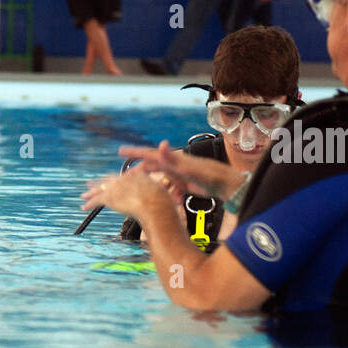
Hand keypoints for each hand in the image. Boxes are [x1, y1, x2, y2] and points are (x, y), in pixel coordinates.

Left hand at [82, 169, 172, 218]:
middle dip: (100, 183)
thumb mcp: (164, 195)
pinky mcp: (110, 197)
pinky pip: (97, 200)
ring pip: (101, 189)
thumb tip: (173, 202)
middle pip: (110, 180)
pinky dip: (90, 203)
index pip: (124, 177)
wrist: (156, 205)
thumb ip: (162, 195)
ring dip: (92, 192)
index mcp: (138, 176)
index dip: (117, 179)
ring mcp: (117, 187)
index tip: (112, 181)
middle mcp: (126, 179)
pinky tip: (83, 207)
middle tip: (91, 184)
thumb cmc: (163, 203)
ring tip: (84, 195)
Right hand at [117, 140, 244, 199]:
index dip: (134, 153)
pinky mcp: (186, 183)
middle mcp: (175, 165)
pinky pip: (173, 189)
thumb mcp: (188, 168)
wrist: (227, 185)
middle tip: (125, 178)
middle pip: (152, 167)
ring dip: (154, 187)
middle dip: (139, 172)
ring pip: (162, 179)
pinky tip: (175, 203)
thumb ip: (173, 158)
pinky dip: (171, 195)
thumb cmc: (209, 176)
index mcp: (172, 160)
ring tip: (145, 193)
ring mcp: (181, 174)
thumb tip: (160, 144)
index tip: (120, 151)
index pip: (149, 154)